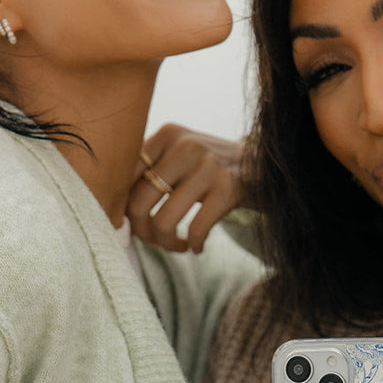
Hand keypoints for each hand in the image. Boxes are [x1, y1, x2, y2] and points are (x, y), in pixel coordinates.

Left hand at [127, 124, 246, 253]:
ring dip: (167, 244)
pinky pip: (196, 230)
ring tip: (177, 246)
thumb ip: (153, 169)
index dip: (122, 208)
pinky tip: (196, 247)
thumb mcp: (183, 155)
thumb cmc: (214, 170)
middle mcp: (184, 145)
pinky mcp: (227, 188)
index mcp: (167, 134)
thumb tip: (117, 212)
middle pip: (139, 202)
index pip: (125, 176)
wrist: (265, 167)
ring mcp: (207, 165)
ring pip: (164, 221)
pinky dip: (193, 245)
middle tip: (154, 241)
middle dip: (143, 232)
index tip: (131, 225)